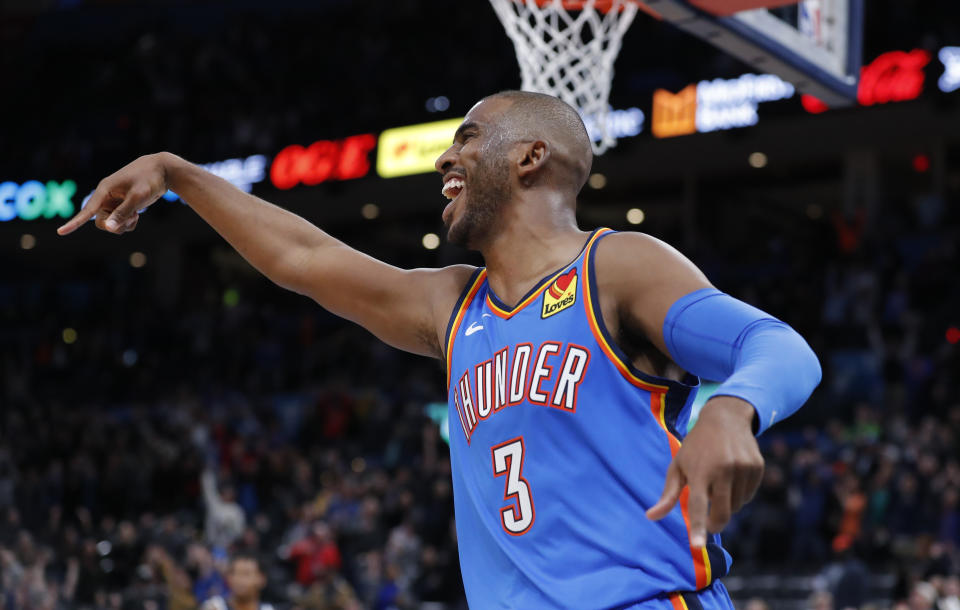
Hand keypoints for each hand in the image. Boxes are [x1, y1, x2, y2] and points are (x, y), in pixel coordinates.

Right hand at [56, 153, 171, 235]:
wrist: (162, 170)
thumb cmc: (149, 180)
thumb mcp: (138, 197)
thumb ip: (123, 212)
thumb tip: (109, 227)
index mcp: (104, 190)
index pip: (87, 210)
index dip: (74, 222)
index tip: (61, 232)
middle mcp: (105, 196)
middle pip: (101, 221)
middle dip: (114, 225)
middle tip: (132, 219)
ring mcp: (113, 201)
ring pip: (111, 223)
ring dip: (123, 224)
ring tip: (136, 215)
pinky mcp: (121, 205)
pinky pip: (119, 221)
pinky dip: (128, 222)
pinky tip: (137, 215)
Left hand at [645, 396, 763, 546]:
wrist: (725, 418)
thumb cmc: (696, 447)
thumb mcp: (678, 466)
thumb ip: (668, 494)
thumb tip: (650, 517)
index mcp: (699, 471)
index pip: (698, 505)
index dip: (697, 528)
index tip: (697, 546)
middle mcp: (723, 470)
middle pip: (723, 514)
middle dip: (715, 524)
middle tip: (709, 522)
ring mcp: (743, 468)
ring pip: (737, 506)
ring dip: (727, 504)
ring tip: (719, 484)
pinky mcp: (757, 467)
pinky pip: (749, 495)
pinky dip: (739, 494)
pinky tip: (732, 476)